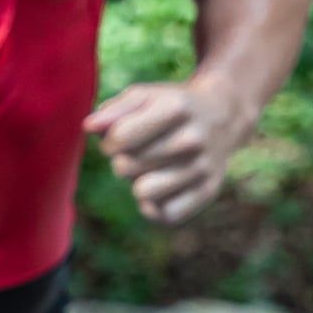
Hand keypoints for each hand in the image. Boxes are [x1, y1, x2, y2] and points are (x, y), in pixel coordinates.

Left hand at [86, 76, 243, 224]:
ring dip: (138, 182)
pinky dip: (156, 205)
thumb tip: (89, 127)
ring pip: (143, 192)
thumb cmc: (171, 106)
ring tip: (150, 169)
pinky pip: (166, 215)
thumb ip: (113, 110)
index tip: (119, 138)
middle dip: (123, 160)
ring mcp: (203, 167)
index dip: (109, 142)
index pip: (119, 139)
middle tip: (138, 152)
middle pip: (125, 167)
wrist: (223, 116)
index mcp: (176, 108)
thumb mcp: (145, 96)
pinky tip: (161, 188)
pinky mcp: (208, 191)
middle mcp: (193, 138)